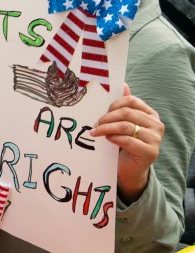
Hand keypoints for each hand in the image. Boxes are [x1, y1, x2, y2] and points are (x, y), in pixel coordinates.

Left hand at [90, 83, 163, 203]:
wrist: (130, 168)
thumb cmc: (125, 142)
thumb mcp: (123, 122)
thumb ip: (124, 106)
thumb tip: (123, 84)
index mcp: (150, 114)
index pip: (131, 101)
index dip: (114, 104)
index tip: (102, 112)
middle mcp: (156, 125)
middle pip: (127, 113)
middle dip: (107, 117)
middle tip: (95, 124)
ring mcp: (156, 139)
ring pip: (125, 126)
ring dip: (106, 128)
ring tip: (96, 132)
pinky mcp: (151, 152)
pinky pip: (128, 140)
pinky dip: (114, 138)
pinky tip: (107, 139)